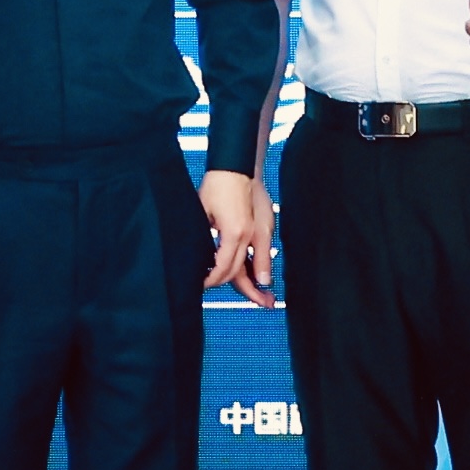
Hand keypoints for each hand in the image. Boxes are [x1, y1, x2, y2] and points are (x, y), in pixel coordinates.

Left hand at [199, 169, 272, 303]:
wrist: (236, 166)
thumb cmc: (218, 186)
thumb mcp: (203, 214)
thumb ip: (207, 240)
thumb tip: (204, 261)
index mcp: (234, 233)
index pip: (224, 268)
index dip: (213, 280)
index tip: (204, 284)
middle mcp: (250, 235)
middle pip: (243, 270)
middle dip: (243, 289)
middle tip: (239, 303)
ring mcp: (261, 230)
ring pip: (259, 265)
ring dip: (258, 283)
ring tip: (265, 301)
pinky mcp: (265, 225)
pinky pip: (262, 252)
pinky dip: (262, 266)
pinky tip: (263, 277)